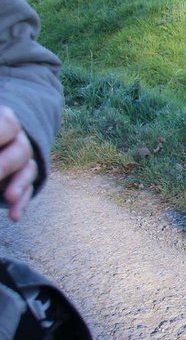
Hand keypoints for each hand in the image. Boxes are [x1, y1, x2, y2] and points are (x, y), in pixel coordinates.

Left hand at [0, 106, 36, 222]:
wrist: (3, 145)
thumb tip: (0, 166)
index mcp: (4, 122)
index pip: (8, 125)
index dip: (1, 134)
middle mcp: (18, 141)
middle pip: (22, 150)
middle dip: (5, 164)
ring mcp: (24, 162)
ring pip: (29, 170)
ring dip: (18, 185)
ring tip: (9, 197)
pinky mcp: (24, 182)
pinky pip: (29, 192)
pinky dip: (22, 204)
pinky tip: (14, 217)